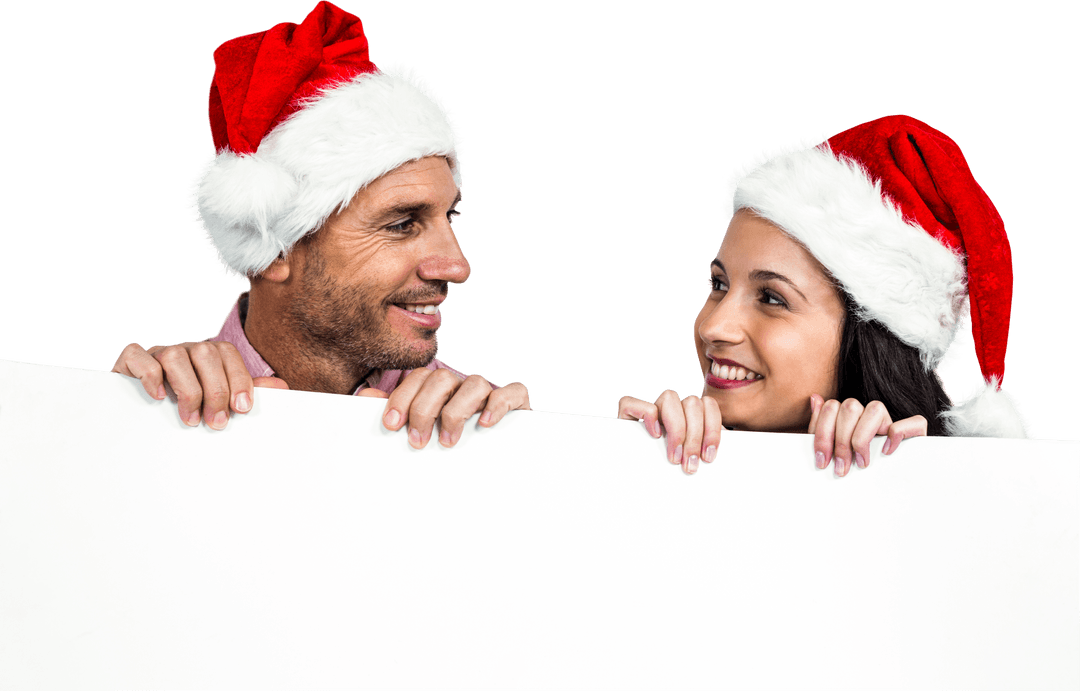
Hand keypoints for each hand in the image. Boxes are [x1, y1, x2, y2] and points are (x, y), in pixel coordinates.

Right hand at [112, 341, 287, 428]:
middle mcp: (184, 349)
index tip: (241, 409)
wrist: (137, 403)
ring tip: (190, 419)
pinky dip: (149, 376)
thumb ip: (246, 391)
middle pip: (206, 353)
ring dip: (187, 390)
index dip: (239, 379)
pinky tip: (159, 397)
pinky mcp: (129, 360)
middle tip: (215, 423)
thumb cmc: (186, 401)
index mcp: (208, 355)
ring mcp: (156, 352)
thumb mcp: (218, 398)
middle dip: (215, 391)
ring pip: (175, 355)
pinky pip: (137, 356)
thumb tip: (282, 387)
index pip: (228, 354)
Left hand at [378, 368, 530, 447]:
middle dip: (424, 409)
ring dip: (457, 410)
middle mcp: (462, 387)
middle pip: (442, 380)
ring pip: (475, 383)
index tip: (392, 424)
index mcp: (438, 390)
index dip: (403, 398)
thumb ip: (395, 414)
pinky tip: (486, 423)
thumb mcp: (418, 432)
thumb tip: (365, 397)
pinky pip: (513, 392)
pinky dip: (500, 403)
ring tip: (448, 441)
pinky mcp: (517, 405)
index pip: (419, 379)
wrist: (494, 471)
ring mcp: (490, 394)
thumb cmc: (448, 447)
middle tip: (418, 441)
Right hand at [617, 390, 721, 474]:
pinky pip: (643, 404)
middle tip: (690, 465)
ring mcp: (649, 404)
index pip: (708, 405)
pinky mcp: (628, 409)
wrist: (623, 470)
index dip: (713, 430)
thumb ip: (696, 449)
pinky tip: (655, 436)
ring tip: (674, 457)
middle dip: (695, 437)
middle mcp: (669, 405)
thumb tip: (710, 458)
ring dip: (677, 430)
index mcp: (686, 411)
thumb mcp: (683, 455)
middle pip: (693, 403)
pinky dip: (651, 418)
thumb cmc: (656, 462)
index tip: (708, 456)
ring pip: (670, 397)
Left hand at [808, 394, 927, 476]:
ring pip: (876, 408)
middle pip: (850, 407)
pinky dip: (898, 434)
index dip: (823, 435)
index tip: (823, 462)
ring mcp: (891, 420)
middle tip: (841, 468)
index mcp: (848, 414)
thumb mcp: (831, 450)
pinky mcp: (915, 431)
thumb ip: (821, 426)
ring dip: (862, 437)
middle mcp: (869, 413)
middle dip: (841, 441)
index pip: (831, 407)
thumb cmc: (852, 467)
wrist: (888, 488)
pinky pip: (912, 421)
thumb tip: (815, 398)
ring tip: (861, 462)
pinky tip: (886, 451)